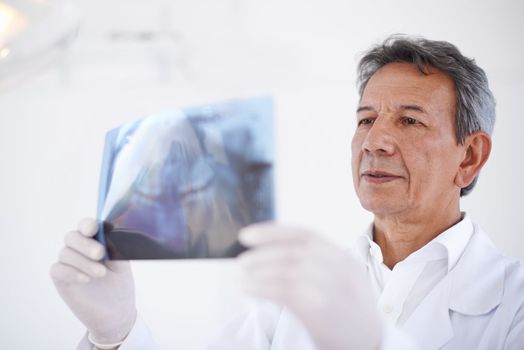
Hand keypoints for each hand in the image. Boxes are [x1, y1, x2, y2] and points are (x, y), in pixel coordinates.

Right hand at [50, 218, 136, 344]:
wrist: (116, 312)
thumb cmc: (120, 285)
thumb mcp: (122, 265)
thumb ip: (116, 249)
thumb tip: (111, 235)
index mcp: (95, 241)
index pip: (86, 226)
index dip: (87, 225)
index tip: (93, 229)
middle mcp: (80, 250)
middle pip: (72, 237)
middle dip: (85, 244)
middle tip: (100, 254)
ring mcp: (69, 264)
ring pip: (65, 253)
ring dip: (83, 262)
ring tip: (101, 273)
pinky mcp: (61, 279)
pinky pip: (57, 269)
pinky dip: (71, 272)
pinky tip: (85, 279)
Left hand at [238, 223, 383, 349]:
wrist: (371, 342)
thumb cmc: (351, 309)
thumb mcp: (346, 276)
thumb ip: (321, 260)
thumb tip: (276, 247)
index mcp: (344, 258)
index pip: (304, 235)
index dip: (272, 232)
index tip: (248, 235)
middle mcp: (340, 270)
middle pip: (293, 252)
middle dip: (262, 254)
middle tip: (241, 260)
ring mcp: (331, 290)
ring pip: (286, 272)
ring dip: (258, 272)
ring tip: (242, 276)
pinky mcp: (319, 311)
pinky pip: (282, 293)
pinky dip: (260, 288)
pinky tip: (248, 289)